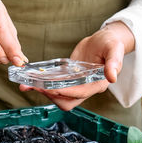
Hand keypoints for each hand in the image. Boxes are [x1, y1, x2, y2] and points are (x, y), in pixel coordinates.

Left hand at [20, 21, 134, 110]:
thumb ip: (114, 62)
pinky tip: (30, 80)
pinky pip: (54, 87)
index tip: (52, 88)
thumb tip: (112, 77)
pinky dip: (42, 86)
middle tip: (37, 86)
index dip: (65, 92)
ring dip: (43, 92)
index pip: (80, 93)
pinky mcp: (67, 80)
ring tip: (27, 84)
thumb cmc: (111, 44)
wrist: (104, 41)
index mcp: (97, 84)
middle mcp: (86, 88)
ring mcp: (76, 86)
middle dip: (51, 96)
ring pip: (58, 97)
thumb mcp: (114, 49)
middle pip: (67, 101)